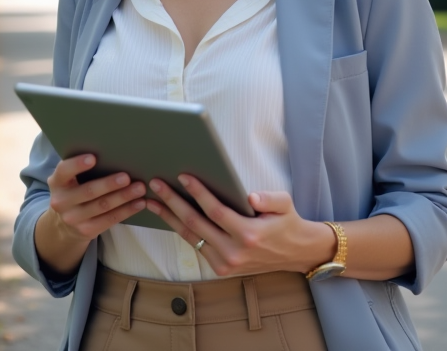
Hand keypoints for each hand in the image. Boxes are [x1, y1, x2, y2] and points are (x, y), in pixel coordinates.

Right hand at [44, 154, 147, 242]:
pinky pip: (110, 219)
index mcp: (57, 182)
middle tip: (127, 177)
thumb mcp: (69, 180)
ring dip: (123, 197)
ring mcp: (73, 218)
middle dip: (109, 184)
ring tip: (139, 188)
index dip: (77, 164)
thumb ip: (80, 168)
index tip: (93, 158)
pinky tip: (139, 203)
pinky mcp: (87, 231)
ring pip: (102, 206)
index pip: (64, 171)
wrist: (64, 224)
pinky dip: (127, 210)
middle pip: (88, 191)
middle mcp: (61, 201)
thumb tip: (111, 152)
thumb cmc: (74, 191)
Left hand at [146, 175, 332, 276]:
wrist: (294, 253)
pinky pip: (196, 245)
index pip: (216, 211)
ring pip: (190, 237)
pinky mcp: (220, 269)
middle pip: (196, 224)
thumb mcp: (284, 204)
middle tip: (156, 184)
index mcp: (249, 235)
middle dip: (173, 202)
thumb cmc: (285, 222)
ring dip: (169, 217)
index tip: (182, 177)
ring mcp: (225, 264)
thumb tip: (250, 197)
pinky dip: (180, 230)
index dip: (198, 193)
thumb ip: (269, 198)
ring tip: (152, 200)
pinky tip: (168, 215)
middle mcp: (234, 252)